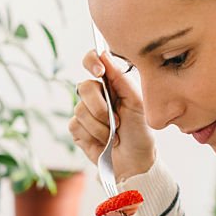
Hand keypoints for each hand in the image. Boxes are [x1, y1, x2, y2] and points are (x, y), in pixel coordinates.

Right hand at [69, 50, 155, 181]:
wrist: (134, 161)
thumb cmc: (139, 131)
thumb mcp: (136, 103)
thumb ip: (121, 79)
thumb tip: (104, 54)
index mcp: (111, 84)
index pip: (93, 61)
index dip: (91, 61)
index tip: (99, 71)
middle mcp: (96, 95)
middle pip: (84, 87)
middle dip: (101, 107)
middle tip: (117, 121)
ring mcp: (85, 111)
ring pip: (80, 110)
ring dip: (101, 126)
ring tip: (114, 135)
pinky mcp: (77, 129)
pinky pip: (76, 125)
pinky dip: (93, 135)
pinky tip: (103, 141)